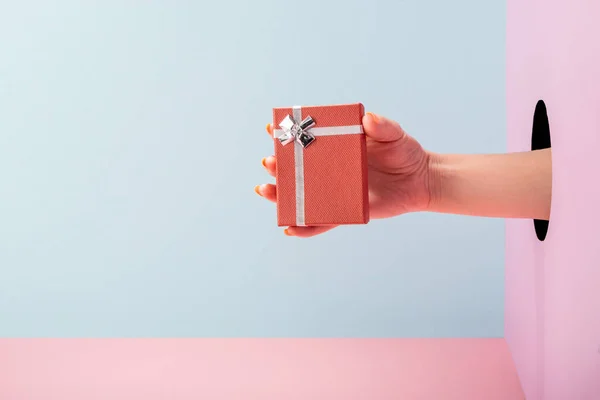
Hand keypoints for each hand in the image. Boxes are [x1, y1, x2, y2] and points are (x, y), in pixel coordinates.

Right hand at [255, 113, 432, 236]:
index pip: (305, 139)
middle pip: (296, 169)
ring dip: (281, 195)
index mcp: (335, 146)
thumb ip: (383, 126)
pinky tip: (290, 229)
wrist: (420, 180)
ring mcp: (334, 191)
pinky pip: (322, 222)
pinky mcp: (344, 211)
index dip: (286, 134)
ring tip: (265, 191)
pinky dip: (305, 227)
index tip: (272, 129)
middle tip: (268, 162)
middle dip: (277, 166)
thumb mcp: (394, 134)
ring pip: (302, 196)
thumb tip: (368, 119)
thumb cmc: (404, 152)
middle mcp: (329, 169)